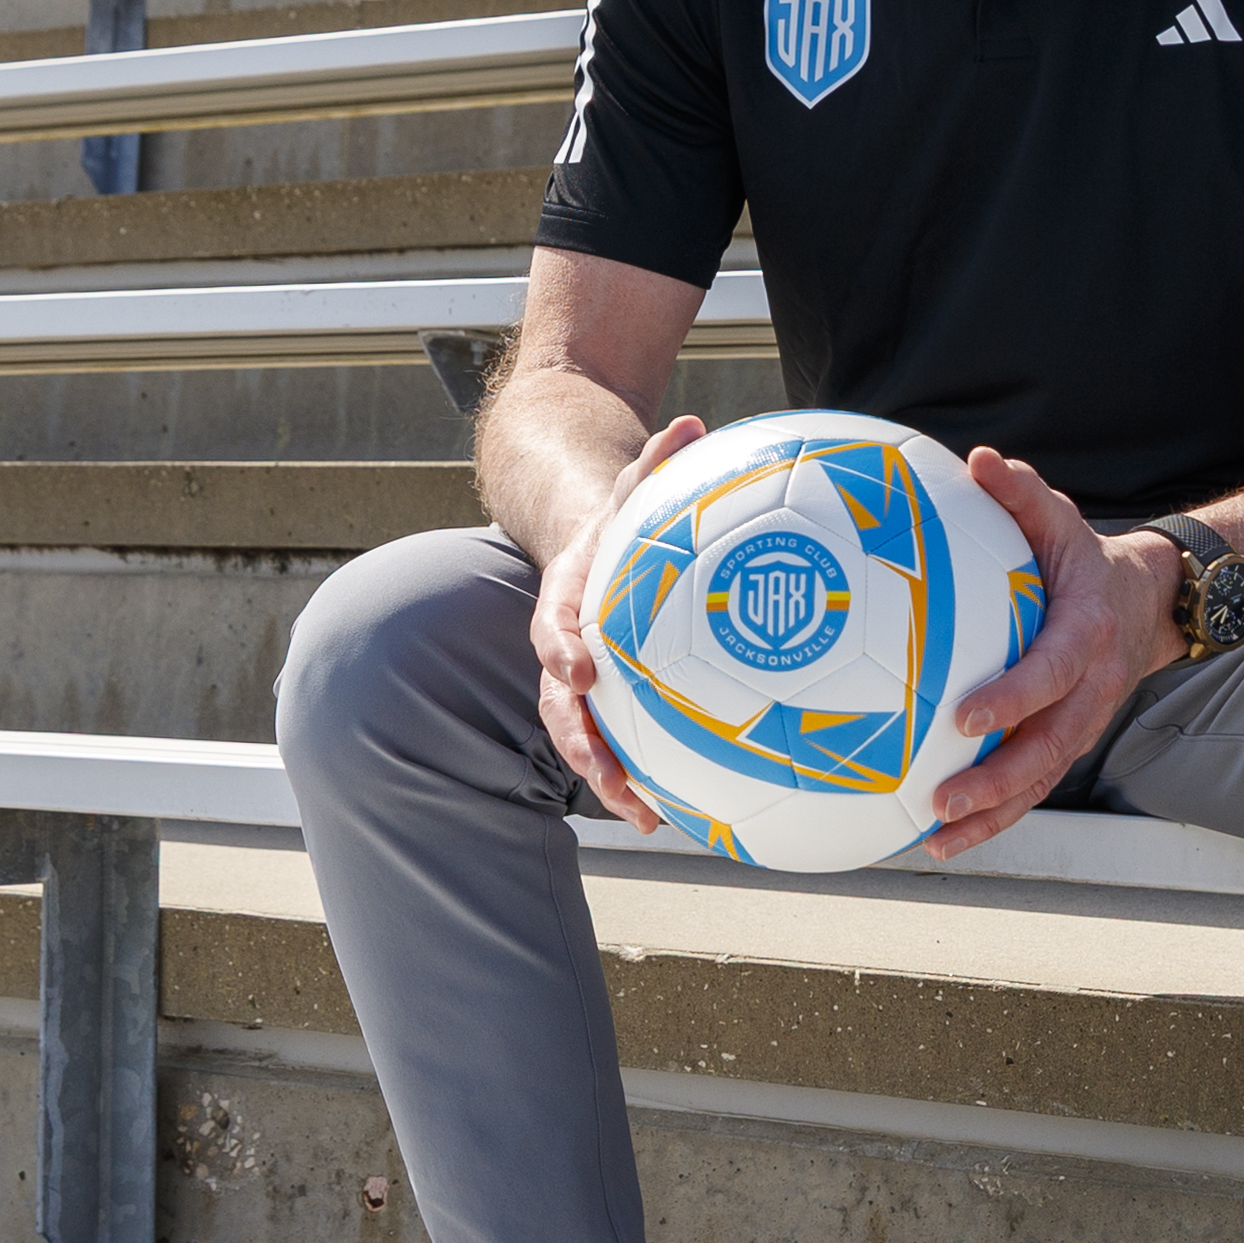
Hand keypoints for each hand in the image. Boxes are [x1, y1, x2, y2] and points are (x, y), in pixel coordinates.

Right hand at [531, 413, 704, 832]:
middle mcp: (566, 651)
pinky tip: (685, 813)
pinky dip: (645, 777)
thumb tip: (691, 422)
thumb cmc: (618, 521)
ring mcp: (585, 683)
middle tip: (607, 776)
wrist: (589, 550)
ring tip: (648, 820)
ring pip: (586, 739)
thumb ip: (655, 461)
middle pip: (559, 705)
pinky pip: (623, 743)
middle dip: (579, 744)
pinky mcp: (612, 703)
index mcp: (565, 601)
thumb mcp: (631, 488)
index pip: (552, 626)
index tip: (579, 668)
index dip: (561, 649)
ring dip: (611, 781)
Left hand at [923, 447, 1179, 860]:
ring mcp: (1082, 723)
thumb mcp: (1060, 517)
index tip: (966, 715)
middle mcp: (1091, 689)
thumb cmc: (1081, 556)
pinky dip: (993, 817)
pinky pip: (1032, 786)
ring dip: (993, 816)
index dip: (1014, 697)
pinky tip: (940, 839)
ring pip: (1042, 780)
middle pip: (1050, 748)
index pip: (1052, 673)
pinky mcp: (1067, 742)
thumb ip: (1022, 492)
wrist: (1144, 601)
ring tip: (936, 840)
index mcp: (1086, 635)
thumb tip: (980, 458)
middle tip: (944, 800)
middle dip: (999, 782)